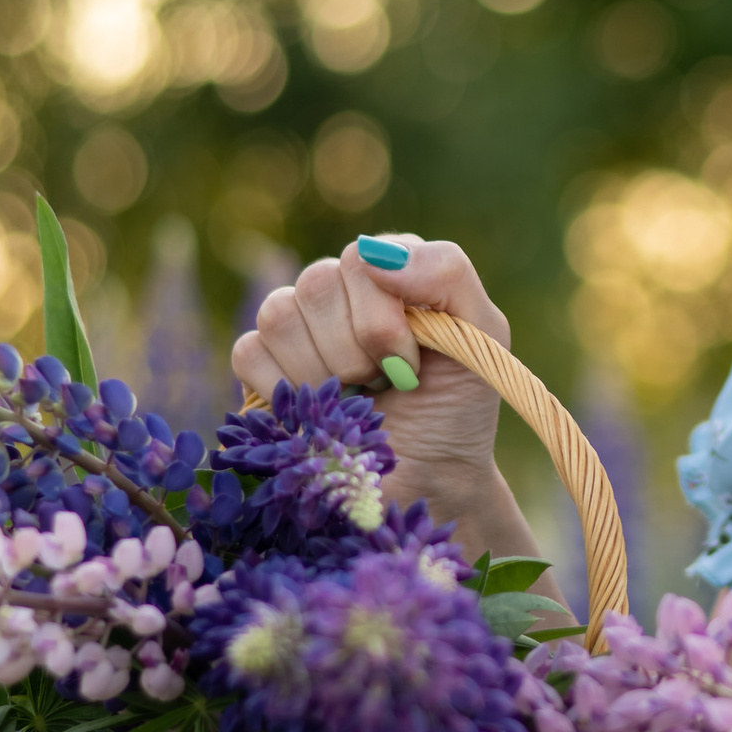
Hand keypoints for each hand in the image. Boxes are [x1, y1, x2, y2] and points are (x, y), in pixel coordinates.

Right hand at [233, 233, 519, 556]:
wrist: (428, 480)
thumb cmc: (456, 409)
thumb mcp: (482, 337)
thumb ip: (447, 273)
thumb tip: (374, 251)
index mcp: (389, 269)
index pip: (360, 259)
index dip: (382, 319)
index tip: (411, 363)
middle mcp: (339, 287)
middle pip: (317, 284)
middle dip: (358, 352)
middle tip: (386, 384)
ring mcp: (297, 325)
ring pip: (278, 315)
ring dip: (325, 373)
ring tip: (355, 399)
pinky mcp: (262, 366)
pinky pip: (249, 352)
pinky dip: (285, 389)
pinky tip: (317, 410)